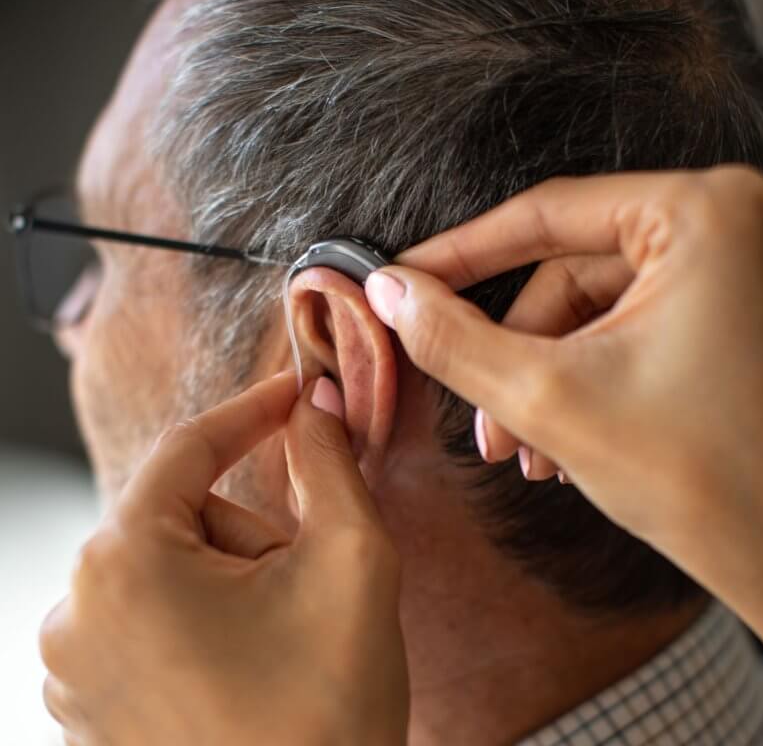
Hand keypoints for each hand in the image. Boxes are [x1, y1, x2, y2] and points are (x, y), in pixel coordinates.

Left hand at [39, 373, 408, 745]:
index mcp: (125, 564)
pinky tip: (247, 666)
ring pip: (170, 563)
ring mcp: (72, 664)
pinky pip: (152, 613)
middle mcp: (75, 610)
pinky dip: (206, 613)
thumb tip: (314, 401)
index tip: (298, 392)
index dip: (254, 410)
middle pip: (182, 512)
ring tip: (278, 639)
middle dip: (252, 531)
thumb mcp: (352, 560)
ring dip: (234, 576)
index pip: (189, 446)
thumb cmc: (329, 707)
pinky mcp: (86, 701)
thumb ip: (329, 462)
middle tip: (304, 587)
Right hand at [365, 165, 762, 641]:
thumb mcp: (548, 400)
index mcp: (702, 215)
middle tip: (485, 420)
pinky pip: (622, 330)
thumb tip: (393, 294)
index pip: (545, 216)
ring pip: (588, 310)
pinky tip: (563, 442)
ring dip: (542, 378)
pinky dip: (580, 380)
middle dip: (513, 354)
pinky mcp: (725, 314)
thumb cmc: (705, 482)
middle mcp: (728, 226)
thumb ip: (454, 340)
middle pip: (566, 274)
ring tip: (530, 450)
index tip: (406, 279)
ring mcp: (730, 272)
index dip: (459, 254)